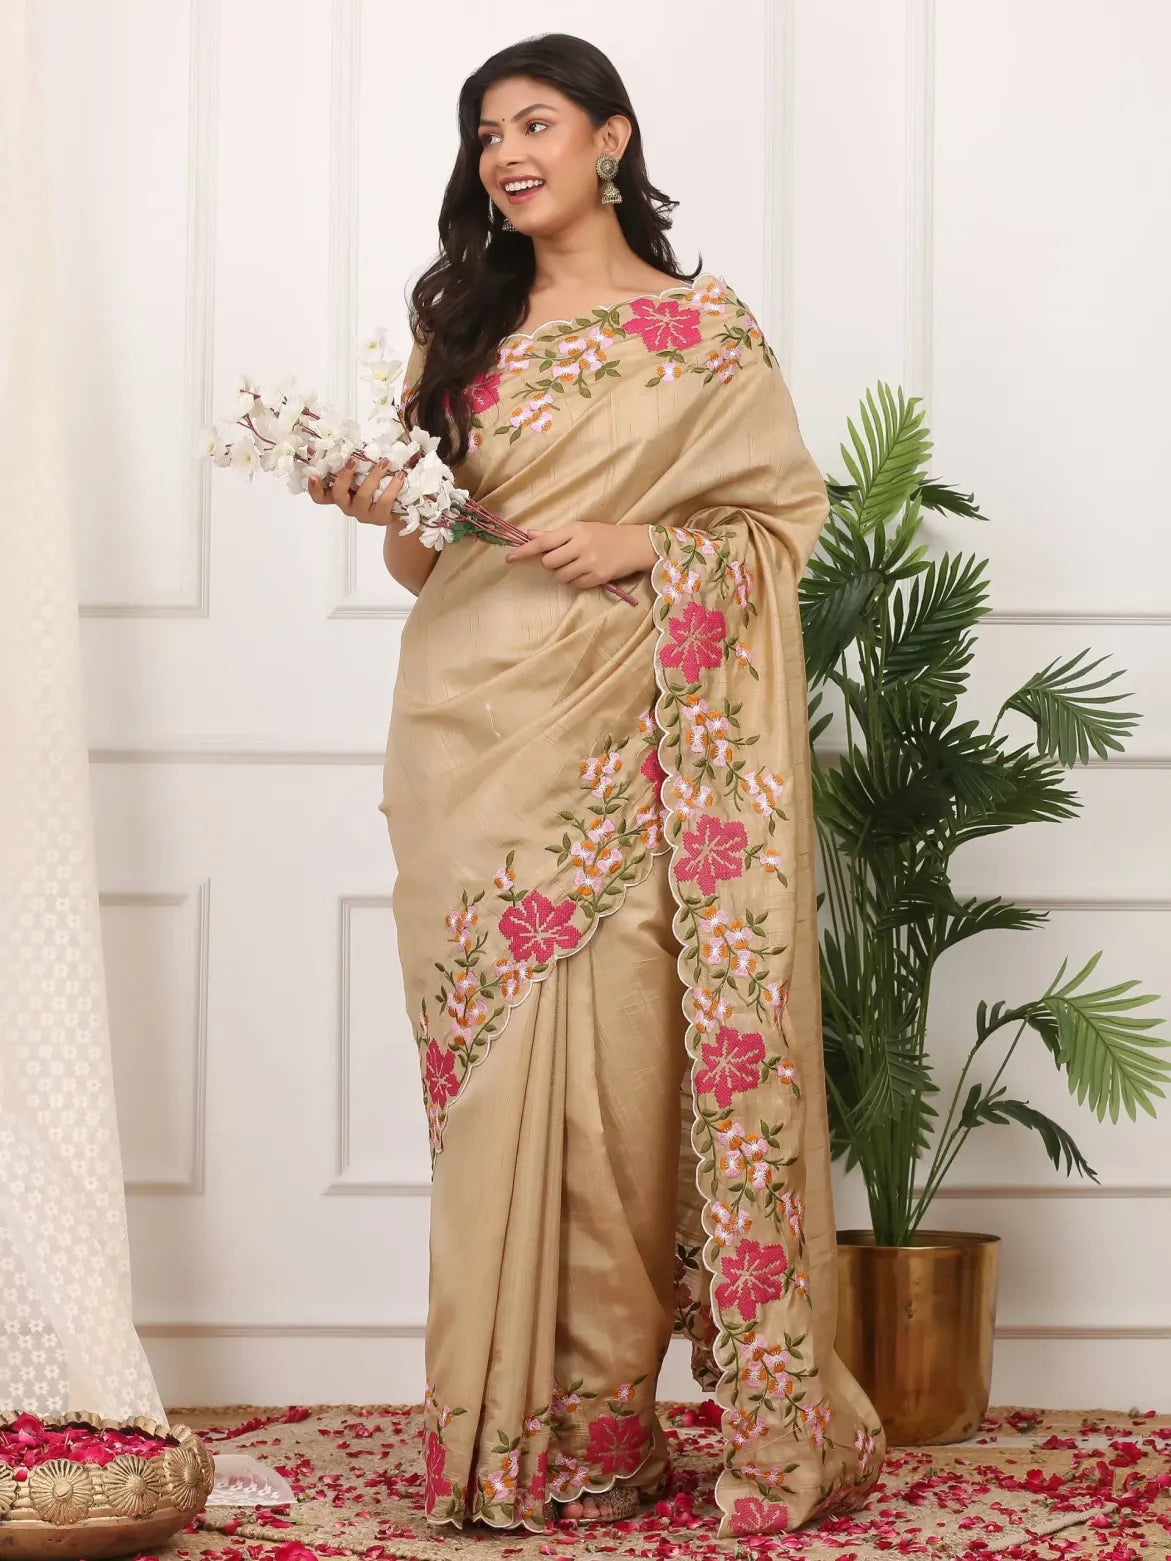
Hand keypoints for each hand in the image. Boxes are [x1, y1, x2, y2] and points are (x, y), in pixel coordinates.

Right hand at [307, 459, 405, 525]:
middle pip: (338, 495)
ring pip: (362, 497)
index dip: (314, 488)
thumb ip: (356, 461)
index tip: (313, 475)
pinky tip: (400, 476)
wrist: (401, 507)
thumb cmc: (377, 485)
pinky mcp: (380, 518)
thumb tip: (348, 439)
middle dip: (344, 476)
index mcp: (340, 494)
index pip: (320, 496)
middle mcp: (348, 505)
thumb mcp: (364, 472)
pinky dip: (392, 487)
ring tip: (385, 462)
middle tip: (352, 461)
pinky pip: (384, 502)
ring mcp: (363, 514)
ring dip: (373, 477)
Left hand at [504, 522, 655, 588]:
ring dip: (562, 574)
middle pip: (548, 563)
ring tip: (576, 566)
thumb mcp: (580, 529)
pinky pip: (575, 585)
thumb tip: (529, 535)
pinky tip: (586, 572)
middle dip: (550, 564)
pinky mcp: (598, 578)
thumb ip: (554, 535)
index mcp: (574, 530)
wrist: (634, 545)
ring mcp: (590, 563)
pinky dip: (576, 581)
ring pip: (560, 576)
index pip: (543, 543)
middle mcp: (581, 546)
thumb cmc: (604, 535)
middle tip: (562, 559)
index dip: (524, 552)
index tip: (510, 558)